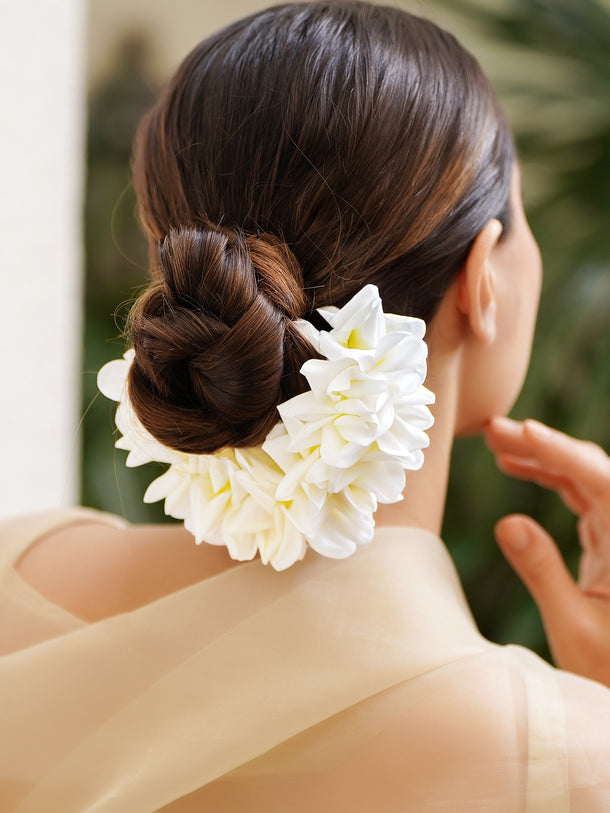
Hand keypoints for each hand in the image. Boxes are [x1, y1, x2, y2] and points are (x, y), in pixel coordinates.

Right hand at [484, 416, 609, 686]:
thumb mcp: (572, 629)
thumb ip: (542, 572)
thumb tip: (507, 522)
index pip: (600, 482)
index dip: (560, 451)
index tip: (522, 431)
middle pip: (592, 469)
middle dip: (543, 445)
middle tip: (494, 430)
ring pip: (585, 477)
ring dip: (542, 457)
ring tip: (497, 444)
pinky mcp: (609, 539)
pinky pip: (581, 494)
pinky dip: (549, 478)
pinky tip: (516, 468)